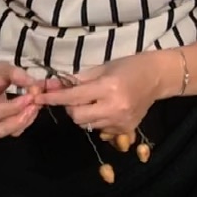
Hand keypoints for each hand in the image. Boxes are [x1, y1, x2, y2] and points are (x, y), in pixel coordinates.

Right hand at [0, 61, 43, 137]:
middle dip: (20, 119)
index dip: (15, 106)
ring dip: (23, 122)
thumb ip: (17, 75)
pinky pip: (9, 132)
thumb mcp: (2, 68)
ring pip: (5, 132)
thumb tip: (34, 86)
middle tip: (35, 105)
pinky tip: (29, 112)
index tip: (30, 96)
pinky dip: (23, 124)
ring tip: (34, 108)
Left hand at [34, 52, 166, 137]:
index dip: (54, 98)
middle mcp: (114, 107)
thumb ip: (77, 80)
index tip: (38, 98)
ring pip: (87, 125)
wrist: (158, 77)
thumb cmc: (129, 66)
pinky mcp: (125, 129)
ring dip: (83, 114)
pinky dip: (96, 119)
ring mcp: (120, 121)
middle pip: (77, 116)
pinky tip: (106, 108)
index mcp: (108, 88)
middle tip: (75, 97)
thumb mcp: (102, 68)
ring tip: (94, 101)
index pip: (73, 97)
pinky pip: (99, 129)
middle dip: (70, 107)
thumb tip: (51, 85)